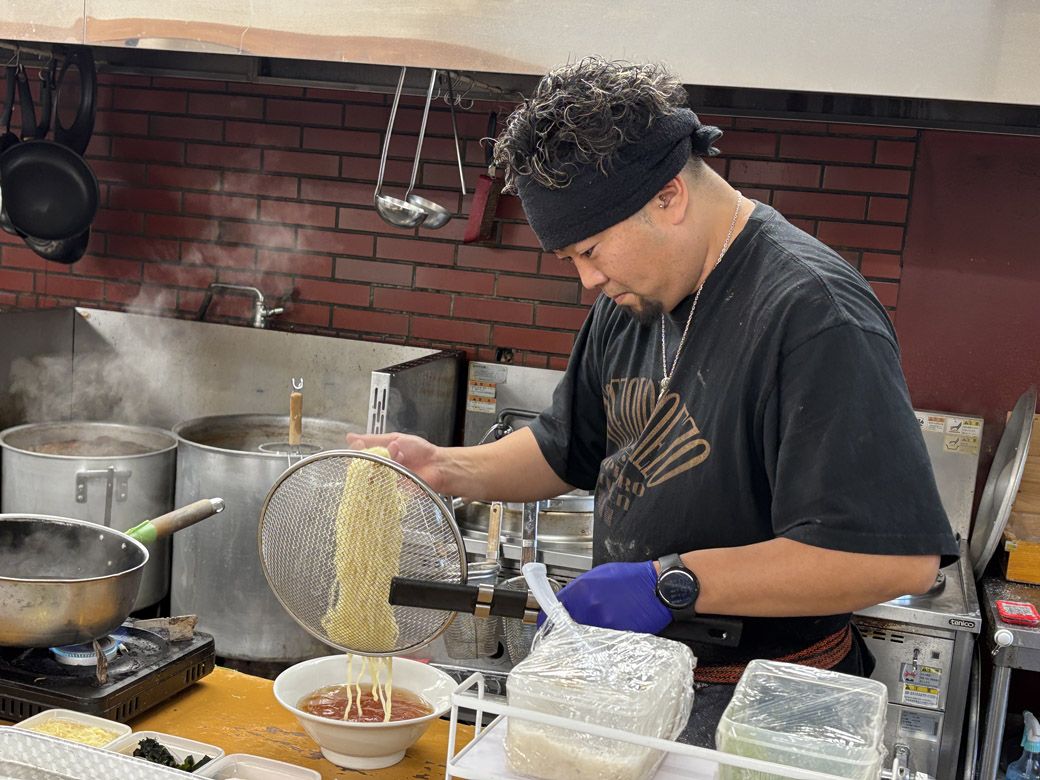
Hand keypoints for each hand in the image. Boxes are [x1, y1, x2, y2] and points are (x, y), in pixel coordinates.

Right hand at [345, 432, 446, 492]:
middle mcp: (379, 469)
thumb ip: (373, 439)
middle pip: (363, 466)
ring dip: (386, 461)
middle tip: (387, 448)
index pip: (358, 454)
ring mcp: (384, 481)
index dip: (357, 449)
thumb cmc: (420, 452)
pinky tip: (400, 464)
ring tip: (399, 452)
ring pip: (372, 475)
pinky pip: (381, 487)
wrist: (437, 465)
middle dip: (373, 454)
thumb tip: (350, 436)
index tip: (359, 443)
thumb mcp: (395, 438)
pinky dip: (390, 473)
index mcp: (378, 455)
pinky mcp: (391, 493)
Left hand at [540, 561, 672, 634]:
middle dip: (566, 633)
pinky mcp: (617, 635)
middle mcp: (590, 606)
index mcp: (583, 589)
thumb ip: (580, 590)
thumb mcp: (600, 575)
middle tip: (569, 636)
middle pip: (566, 628)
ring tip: (593, 634)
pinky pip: (601, 644)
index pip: (553, 611)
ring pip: (583, 638)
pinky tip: (607, 637)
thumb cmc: (632, 579)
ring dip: (584, 639)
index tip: (548, 627)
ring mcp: (604, 622)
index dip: (549, 622)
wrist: (658, 587)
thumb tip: (564, 603)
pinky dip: (601, 643)